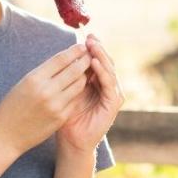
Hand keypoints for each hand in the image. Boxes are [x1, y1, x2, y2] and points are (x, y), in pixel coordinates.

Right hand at [0, 43, 91, 153]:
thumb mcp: (24, 83)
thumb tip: (65, 58)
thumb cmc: (13, 105)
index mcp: (34, 79)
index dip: (74, 51)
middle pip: (74, 70)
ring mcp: (55, 105)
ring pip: (79, 84)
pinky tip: (78, 88)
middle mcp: (46, 91)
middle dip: (85, 60)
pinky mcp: (61, 118)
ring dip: (83, 76)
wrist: (6, 135)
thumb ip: (44, 72)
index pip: (61, 59)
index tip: (81, 46)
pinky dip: (78, 92)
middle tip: (90, 55)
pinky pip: (76, 99)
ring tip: (84, 72)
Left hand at [57, 34, 124, 152]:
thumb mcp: (64, 91)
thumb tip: (64, 53)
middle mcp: (105, 86)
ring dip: (102, 57)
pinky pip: (109, 84)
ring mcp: (111, 95)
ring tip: (93, 47)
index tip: (84, 35)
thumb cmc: (64, 117)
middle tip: (90, 37)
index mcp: (95, 82)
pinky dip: (103, 73)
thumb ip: (68, 75)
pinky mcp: (113, 104)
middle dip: (98, 49)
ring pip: (109, 70)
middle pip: (105, 62)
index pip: (96, 60)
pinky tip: (95, 64)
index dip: (92, 48)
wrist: (70, 141)